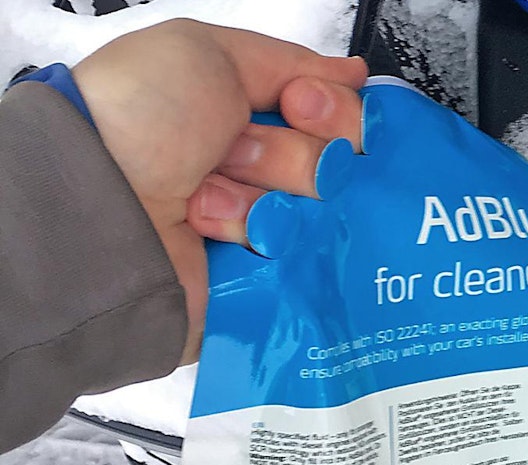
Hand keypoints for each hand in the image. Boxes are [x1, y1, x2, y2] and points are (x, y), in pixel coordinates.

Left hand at [71, 19, 366, 362]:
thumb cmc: (138, 118)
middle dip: (293, 153)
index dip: (330, 108)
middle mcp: (251, 159)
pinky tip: (210, 228)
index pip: (331, 108)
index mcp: (242, 106)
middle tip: (236, 153)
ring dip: (264, 195)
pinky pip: (298, 252)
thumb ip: (289, 62)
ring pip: (317, 207)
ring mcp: (254, 214)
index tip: (301, 108)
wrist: (95, 201)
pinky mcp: (253, 266)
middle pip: (329, 158)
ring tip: (207, 196)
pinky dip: (256, 235)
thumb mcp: (207, 54)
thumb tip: (351, 73)